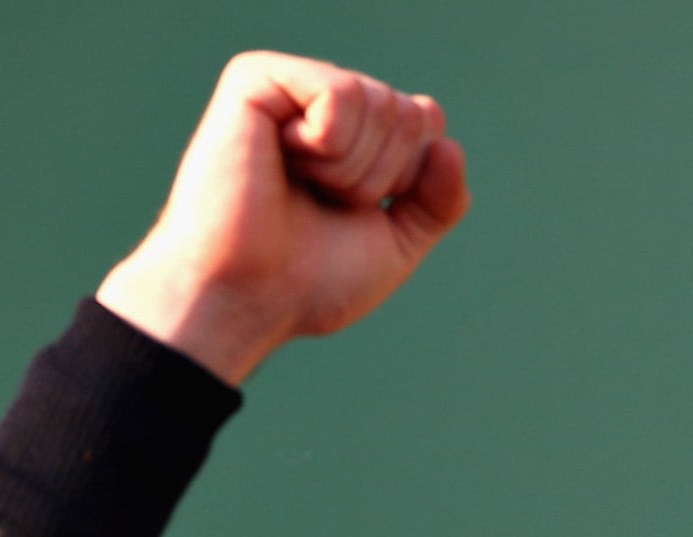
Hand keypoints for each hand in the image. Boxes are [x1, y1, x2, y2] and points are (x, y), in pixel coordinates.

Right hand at [97, 52, 469, 385]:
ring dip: (350, 169)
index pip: (424, 121)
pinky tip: (281, 160)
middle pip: (405, 111)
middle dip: (379, 176)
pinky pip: (341, 91)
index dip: (407, 180)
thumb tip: (446, 139)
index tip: (355, 214)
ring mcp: (287, 89)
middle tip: (320, 203)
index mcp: (350, 136)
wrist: (246, 301)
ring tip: (297, 186)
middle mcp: (319, 105)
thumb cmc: (307, 282)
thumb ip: (439, 200)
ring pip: (377, 100)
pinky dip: (327, 144)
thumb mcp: (396, 244)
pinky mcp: (255, 80)